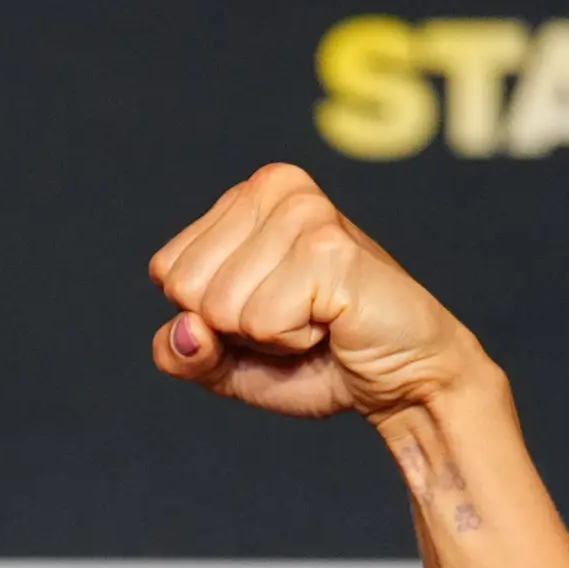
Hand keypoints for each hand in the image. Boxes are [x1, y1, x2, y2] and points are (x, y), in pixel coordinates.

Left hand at [146, 166, 483, 419]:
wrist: (401, 380)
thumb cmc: (316, 360)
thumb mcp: (227, 363)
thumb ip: (181, 352)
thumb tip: (183, 330)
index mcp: (247, 196)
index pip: (167, 271)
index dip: (207, 315)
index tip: (266, 310)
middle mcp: (275, 187)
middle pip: (185, 288)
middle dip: (233, 327)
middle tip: (293, 318)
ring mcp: (305, 213)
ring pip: (219, 307)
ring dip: (265, 335)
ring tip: (316, 319)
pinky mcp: (329, 250)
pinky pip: (259, 322)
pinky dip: (291, 341)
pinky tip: (332, 324)